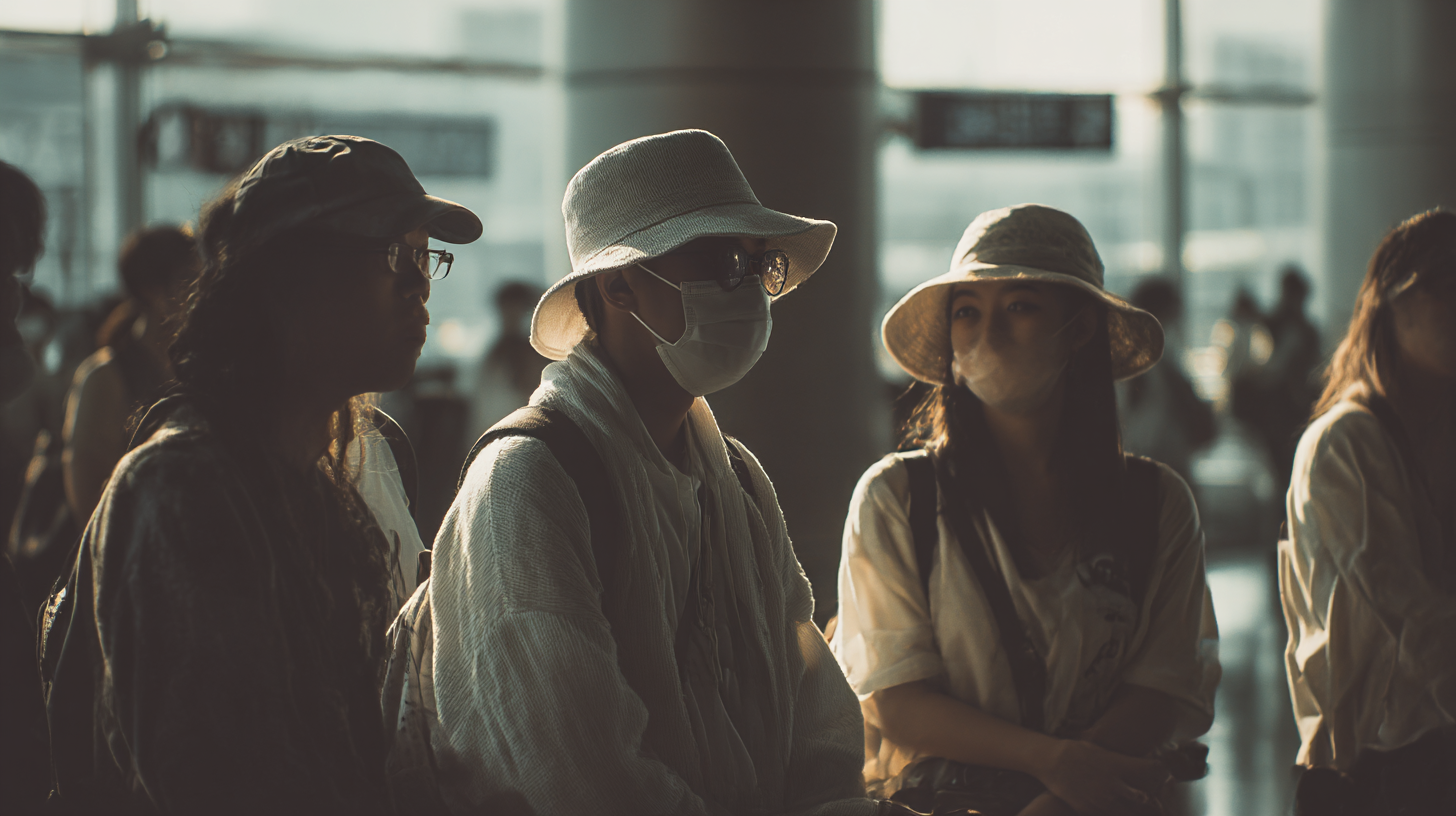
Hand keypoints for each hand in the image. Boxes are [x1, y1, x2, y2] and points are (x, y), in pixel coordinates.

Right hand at [1035, 739, 1169, 815]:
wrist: (1051, 761)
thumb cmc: (1076, 752)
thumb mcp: (1102, 750)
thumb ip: (1121, 761)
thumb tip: (1138, 765)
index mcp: (1117, 765)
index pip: (1150, 769)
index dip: (1163, 772)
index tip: (1166, 775)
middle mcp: (1113, 784)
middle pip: (1144, 798)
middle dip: (1153, 801)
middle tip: (1156, 801)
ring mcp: (1101, 799)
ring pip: (1129, 811)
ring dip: (1135, 810)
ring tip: (1136, 807)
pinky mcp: (1089, 809)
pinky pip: (1108, 815)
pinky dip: (1114, 812)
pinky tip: (1114, 808)